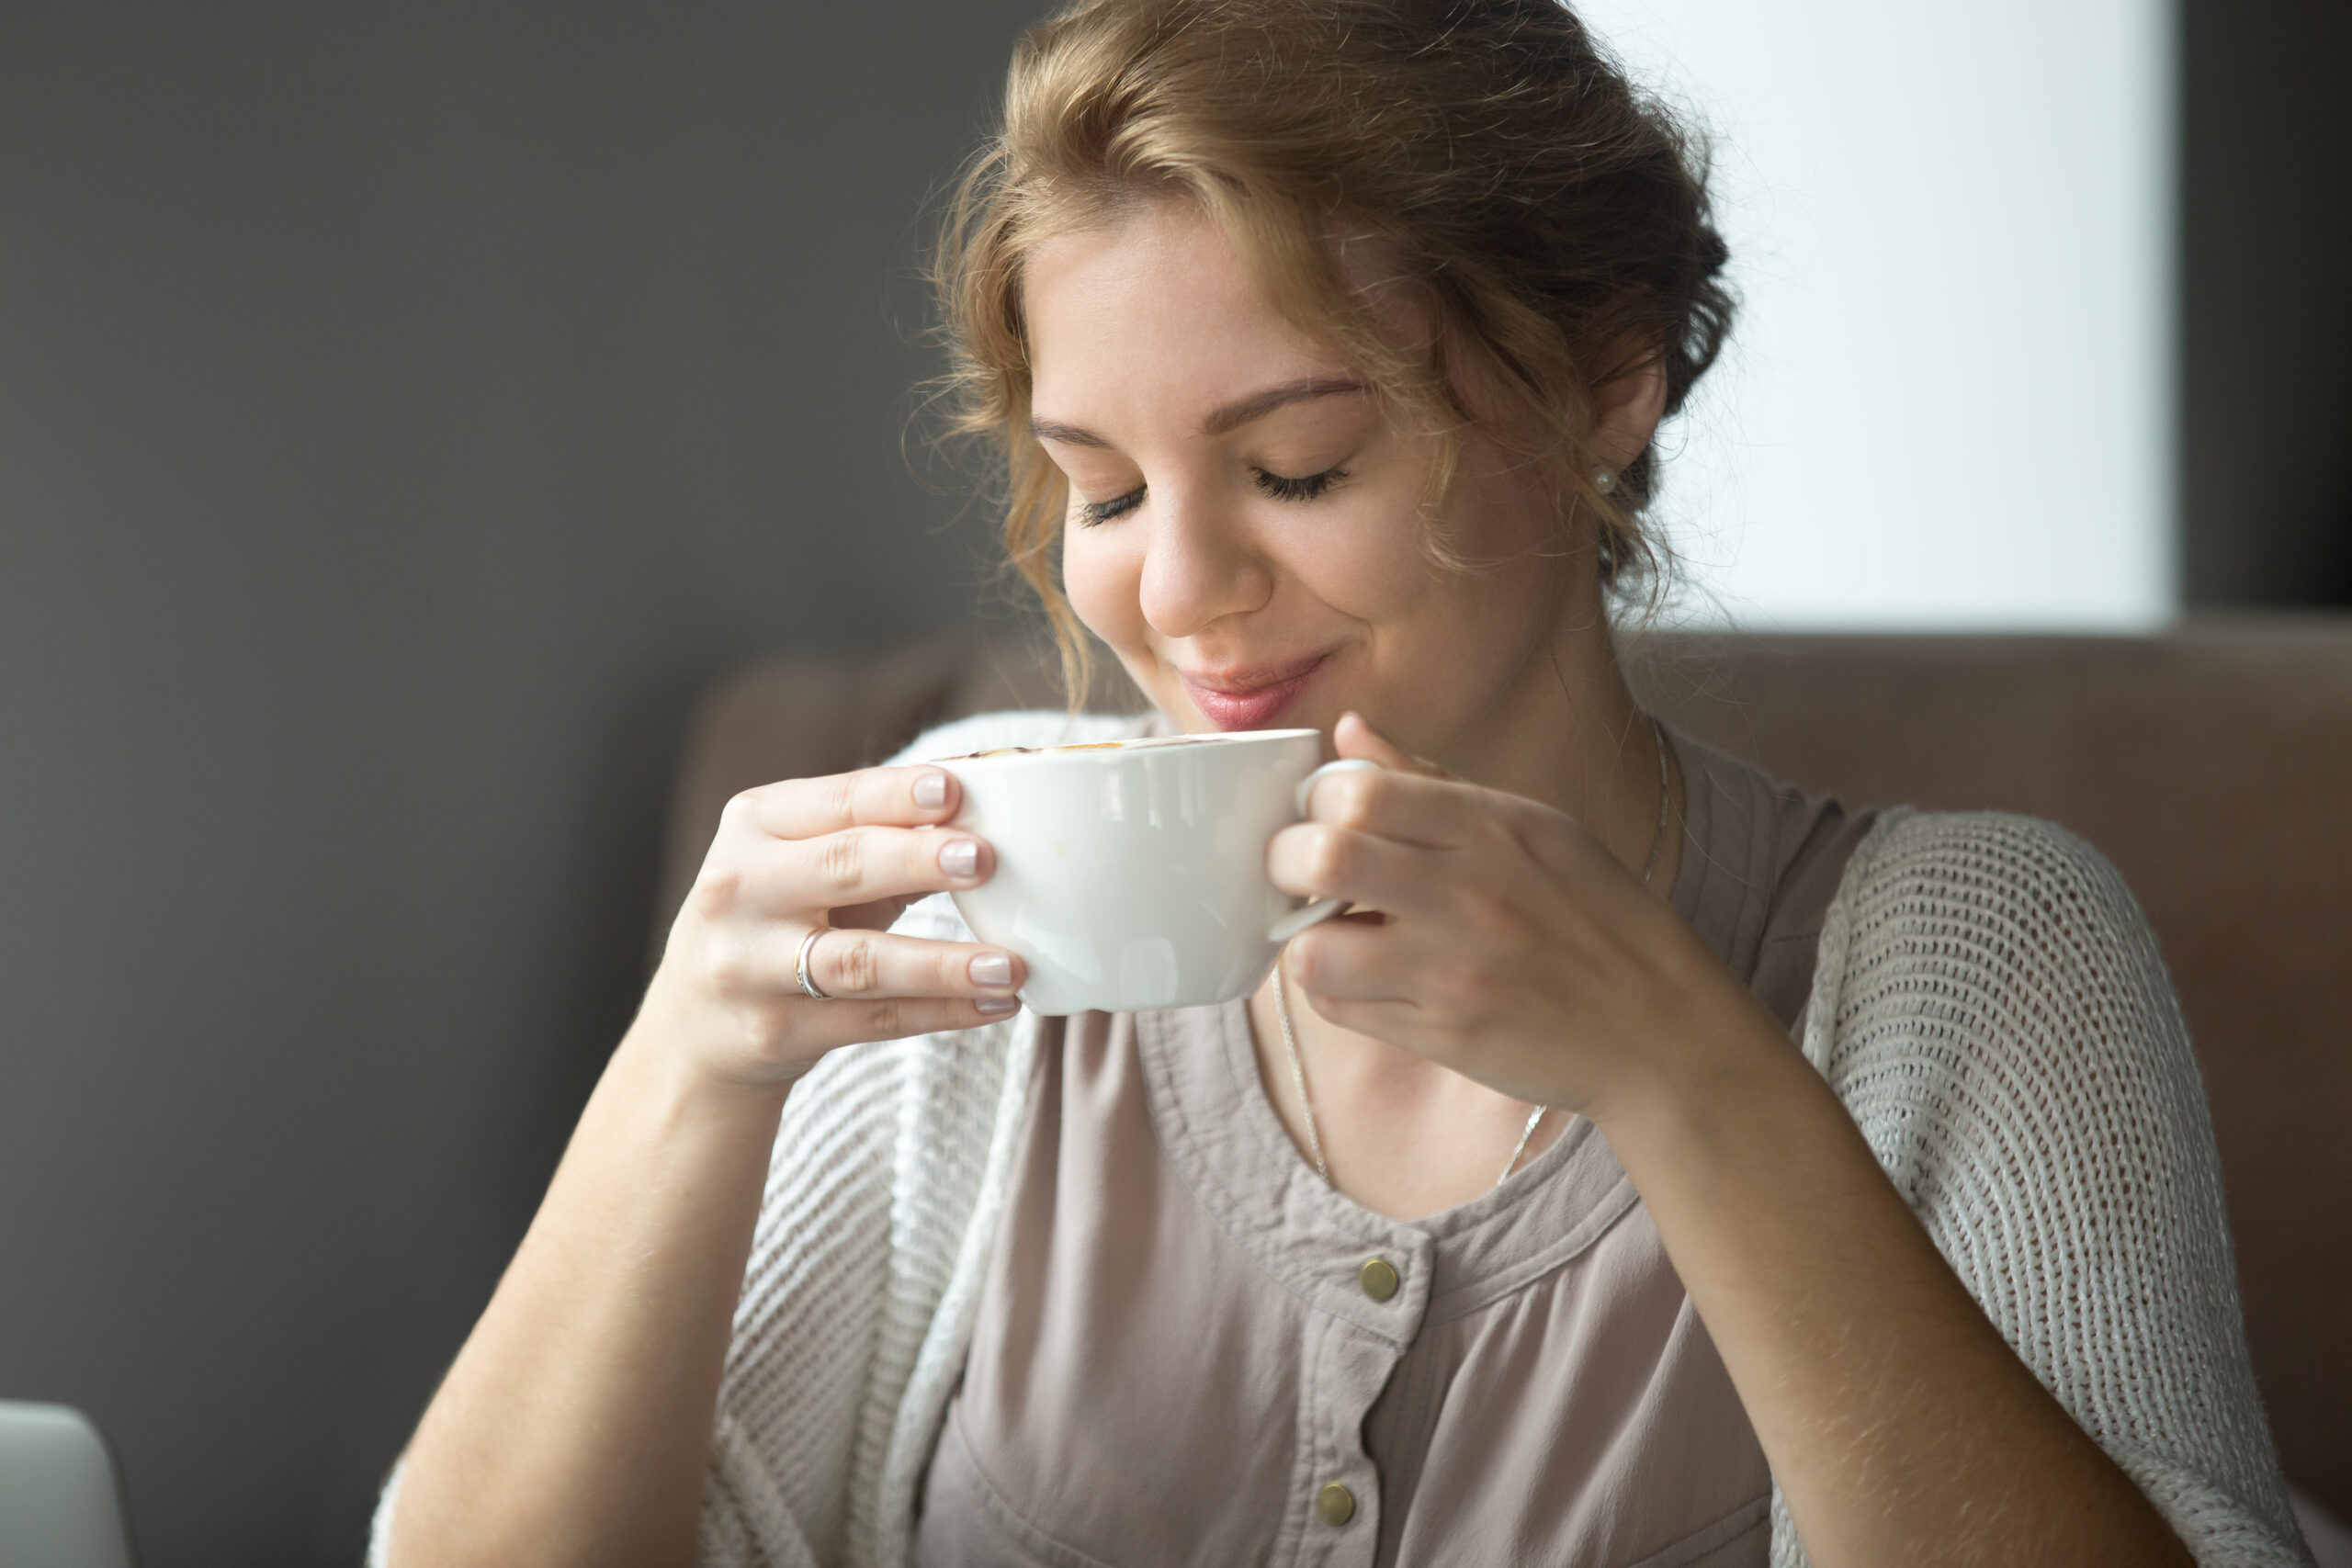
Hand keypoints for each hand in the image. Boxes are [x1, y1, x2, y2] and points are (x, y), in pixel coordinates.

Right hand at [637, 764, 1025, 1087]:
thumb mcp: (810, 865)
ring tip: (1009, 964)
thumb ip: (884, 839)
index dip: (895, 795)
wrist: (696, 1025)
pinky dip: (941, 1013)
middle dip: (917, 860)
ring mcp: (750, 966)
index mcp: (753, 827)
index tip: (953, 789)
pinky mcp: (775, 1031)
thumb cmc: (780, 919)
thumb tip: (991, 816)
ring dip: (943, 964)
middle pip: (842, 868)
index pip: (835, 801)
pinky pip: (873, 1021)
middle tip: (984, 859)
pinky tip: (994, 1004)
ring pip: (861, 961)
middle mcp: (740, 890)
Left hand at [1266, 714, 1773, 1120]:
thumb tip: (1345, 733)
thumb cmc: (1596, 918)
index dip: (1316, 801)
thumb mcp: (1533, 827)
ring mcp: (1454, 971)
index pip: (1358, 791)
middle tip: (1298, 875)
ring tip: (1332, 935)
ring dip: (1305, 942)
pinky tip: (1362, 978)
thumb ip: (1427, 780)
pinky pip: (1340, 1011)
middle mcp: (1470, 893)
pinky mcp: (1444, 1036)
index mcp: (1494, 826)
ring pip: (1314, 952)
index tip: (1322, 817)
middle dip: (1286, 862)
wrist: (1663, 1030)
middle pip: (1322, 856)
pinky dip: (1332, 992)